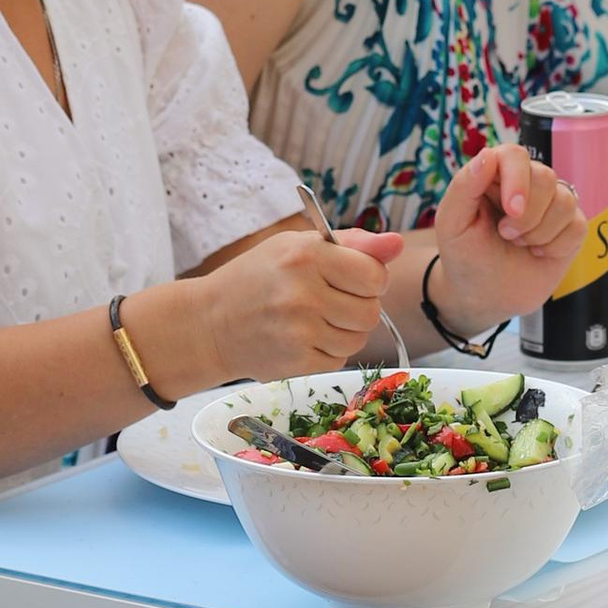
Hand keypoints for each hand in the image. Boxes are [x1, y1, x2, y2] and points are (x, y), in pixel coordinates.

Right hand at [184, 223, 404, 384]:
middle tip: (330, 299)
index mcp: (306, 256)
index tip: (354, 278)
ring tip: (314, 319)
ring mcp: (299, 332)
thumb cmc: (258, 278)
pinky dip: (328, 351)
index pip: (375, 274)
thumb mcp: (297, 246)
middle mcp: (303, 294)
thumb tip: (397, 244)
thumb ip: (352, 243)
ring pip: (358, 338)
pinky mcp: (296, 363)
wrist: (210, 323)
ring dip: (345, 331)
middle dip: (358, 306)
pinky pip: (339, 360)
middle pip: (371, 310)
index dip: (370, 278)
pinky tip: (303, 338)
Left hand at [426, 139, 585, 332]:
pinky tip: (538, 253)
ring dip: (540, 232)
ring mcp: (551, 204)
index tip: (512, 210)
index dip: (518, 179)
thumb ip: (464, 186)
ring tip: (520, 244)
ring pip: (565, 200)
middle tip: (506, 236)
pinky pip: (578, 225)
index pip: (515, 155)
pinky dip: (556, 246)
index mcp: (495, 175)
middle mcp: (526, 183)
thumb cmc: (465, 257)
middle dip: (527, 215)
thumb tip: (488, 155)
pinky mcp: (570, 226)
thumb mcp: (452, 224)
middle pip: (545, 176)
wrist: (485, 297)